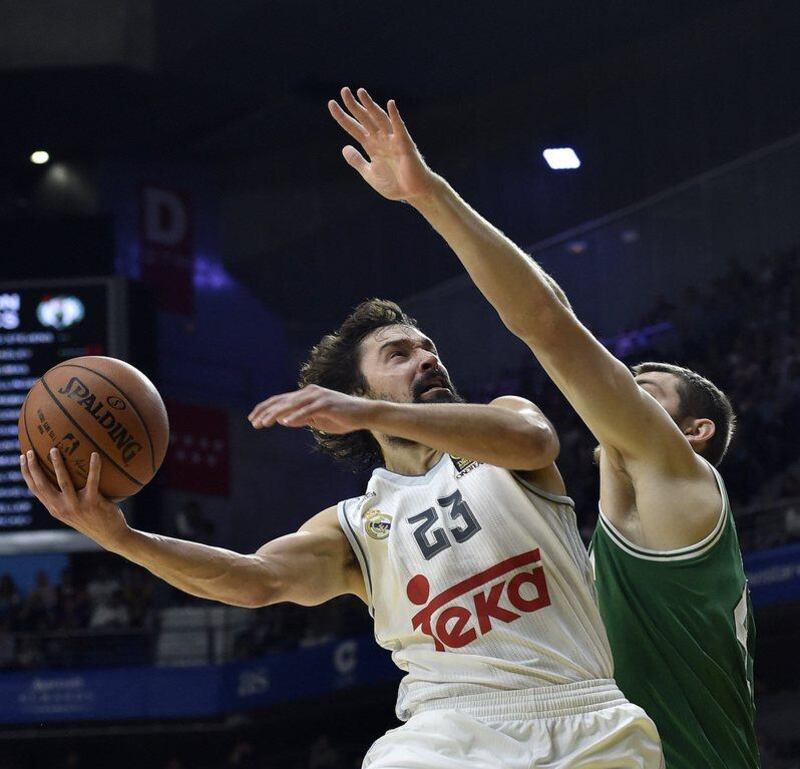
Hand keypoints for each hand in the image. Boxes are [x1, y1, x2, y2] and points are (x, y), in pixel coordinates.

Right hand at [20, 449, 131, 551]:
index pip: (35, 489)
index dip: (27, 473)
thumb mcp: (73, 510)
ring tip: (54, 450)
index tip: (23, 457)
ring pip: (63, 482)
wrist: (111, 535)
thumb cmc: (93, 519)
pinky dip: (94, 467)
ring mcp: (76, 506)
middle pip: (42, 485)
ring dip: (57, 465)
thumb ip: (65, 498)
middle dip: (34, 467)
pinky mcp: (92, 503)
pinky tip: (95, 454)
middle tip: (31, 451)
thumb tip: (62, 474)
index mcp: (55, 508)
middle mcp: (61, 508)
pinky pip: (93, 481)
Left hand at [248, 385, 376, 434]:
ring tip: (264, 423)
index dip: (265, 409)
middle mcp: (310, 392)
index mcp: (306, 395)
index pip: (280, 400)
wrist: (364, 414)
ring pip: (292, 405)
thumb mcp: (317, 420)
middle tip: (253, 422)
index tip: (253, 418)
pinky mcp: (327, 404)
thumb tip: (283, 420)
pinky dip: (296, 415)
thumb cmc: (341, 418)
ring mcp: (318, 397)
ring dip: (276, 414)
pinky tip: (286, 422)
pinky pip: (308, 410)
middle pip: (282, 401)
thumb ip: (301, 418)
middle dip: (266, 412)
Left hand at [328, 87, 436, 202]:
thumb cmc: (395, 185)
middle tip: (343, 90)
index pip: (354, 128)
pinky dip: (395, 117)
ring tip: (360, 92)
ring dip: (371, 106)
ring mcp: (393, 140)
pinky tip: (390, 104)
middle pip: (365, 119)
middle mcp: (381, 139)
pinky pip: (399, 128)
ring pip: (379, 119)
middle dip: (354, 106)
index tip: (331, 103)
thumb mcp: (370, 174)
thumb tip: (344, 148)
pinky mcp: (405, 145)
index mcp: (371, 146)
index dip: (342, 117)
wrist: (413, 194)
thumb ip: (357, 161)